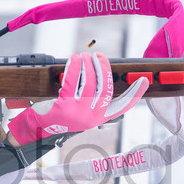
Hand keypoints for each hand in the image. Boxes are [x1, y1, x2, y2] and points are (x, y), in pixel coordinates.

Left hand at [7, 52, 148, 145]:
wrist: (39, 127)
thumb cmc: (60, 115)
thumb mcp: (81, 109)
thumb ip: (93, 97)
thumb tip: (100, 72)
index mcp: (99, 118)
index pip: (122, 106)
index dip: (135, 94)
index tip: (144, 80)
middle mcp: (92, 118)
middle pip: (106, 89)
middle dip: (104, 69)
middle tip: (99, 55)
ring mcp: (79, 114)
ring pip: (90, 84)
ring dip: (88, 66)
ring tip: (84, 55)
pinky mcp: (64, 107)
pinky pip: (73, 83)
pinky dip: (74, 68)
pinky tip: (73, 59)